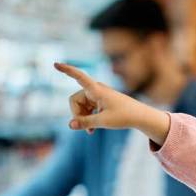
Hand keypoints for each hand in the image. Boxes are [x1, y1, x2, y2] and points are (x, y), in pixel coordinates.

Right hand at [54, 62, 171, 143]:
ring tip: (90, 131)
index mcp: (96, 89)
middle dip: (77, 114)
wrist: (139, 116)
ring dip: (83, 118)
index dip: (66, 70)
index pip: (79, 76)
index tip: (55, 64)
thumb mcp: (103, 121)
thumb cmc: (124, 116)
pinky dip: (88, 118)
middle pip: (75, 100)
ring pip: (80, 106)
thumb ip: (85, 123)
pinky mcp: (100, 101)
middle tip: (85, 128)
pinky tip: (92, 130)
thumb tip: (70, 125)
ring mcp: (97, 95)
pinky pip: (87, 109)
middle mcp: (95, 90)